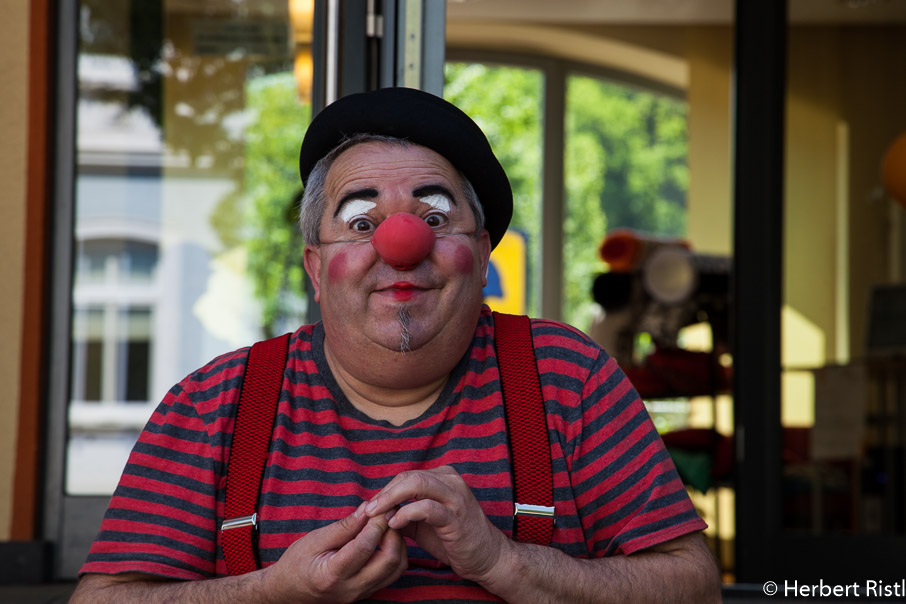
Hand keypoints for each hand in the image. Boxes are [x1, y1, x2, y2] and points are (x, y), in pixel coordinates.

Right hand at [262, 502, 407, 603]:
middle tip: (389, 514)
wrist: (288, 591)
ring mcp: (361, 594)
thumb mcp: (315, 539)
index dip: (377, 523)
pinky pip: (391, 575)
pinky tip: (385, 539)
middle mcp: (351, 588)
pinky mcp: (367, 593)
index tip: (383, 505)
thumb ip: (344, 526)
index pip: (365, 546)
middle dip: (394, 533)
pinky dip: (394, 554)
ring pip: (396, 570)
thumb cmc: (297, 563)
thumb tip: (368, 509)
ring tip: (388, 525)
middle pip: (389, 561)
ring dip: (398, 544)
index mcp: (333, 574)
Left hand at [363, 466, 508, 585]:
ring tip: (377, 514)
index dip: (386, 490)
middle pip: (409, 476)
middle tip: (368, 509)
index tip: (371, 507)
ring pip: (416, 484)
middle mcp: (451, 481)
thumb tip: (377, 510)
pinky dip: (405, 513)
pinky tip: (394, 524)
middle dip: (385, 492)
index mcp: (444, 477)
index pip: (407, 476)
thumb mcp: (425, 521)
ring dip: (391, 499)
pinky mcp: (456, 516)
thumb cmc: (454, 538)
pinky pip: (425, 507)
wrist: (486, 557)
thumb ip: (404, 511)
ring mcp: (455, 497)